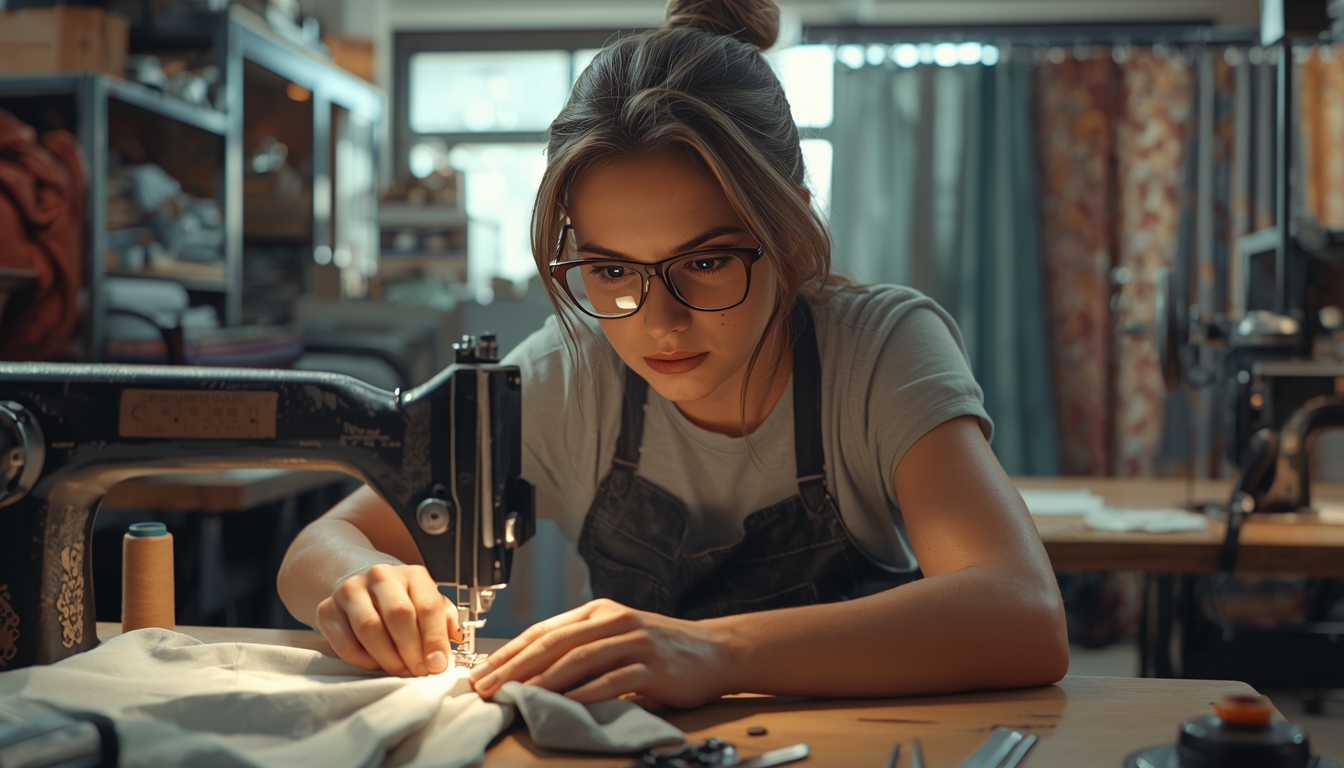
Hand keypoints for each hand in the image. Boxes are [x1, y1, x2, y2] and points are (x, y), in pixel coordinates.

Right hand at [314, 563, 462, 676]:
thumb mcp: (426, 601)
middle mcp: (380, 576)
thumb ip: (444, 619)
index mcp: (411, 574)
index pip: (427, 606)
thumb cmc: (399, 599)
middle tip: (418, 671)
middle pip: (399, 615)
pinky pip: (344, 642)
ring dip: (388, 657)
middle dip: (412, 650)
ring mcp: (350, 591)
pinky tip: (374, 662)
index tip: (438, 664)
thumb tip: (455, 639)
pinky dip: (361, 660)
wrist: (359, 585)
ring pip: (369, 629)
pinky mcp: (327, 609)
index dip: (435, 639)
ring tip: (399, 669)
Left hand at [469, 598, 731, 707]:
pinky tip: (565, 705)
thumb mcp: (619, 635)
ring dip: (543, 679)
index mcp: (600, 611)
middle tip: (488, 687)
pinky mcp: (654, 667)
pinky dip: (586, 694)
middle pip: (555, 643)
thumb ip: (583, 646)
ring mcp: (636, 642)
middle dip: (515, 666)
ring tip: (517, 696)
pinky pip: (613, 680)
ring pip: (580, 658)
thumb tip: (532, 671)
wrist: (716, 650)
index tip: (482, 672)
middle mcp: (615, 621)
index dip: (510, 651)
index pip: (545, 630)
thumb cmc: (662, 648)